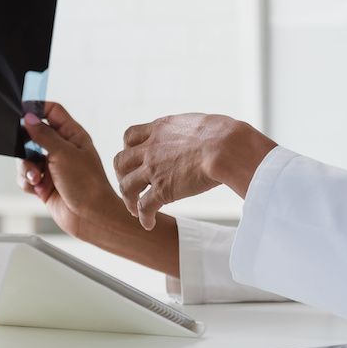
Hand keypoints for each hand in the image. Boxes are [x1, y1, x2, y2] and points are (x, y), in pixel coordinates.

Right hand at [17, 102, 126, 239]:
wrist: (90, 217)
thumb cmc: (87, 185)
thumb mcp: (63, 154)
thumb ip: (43, 135)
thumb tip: (29, 117)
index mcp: (72, 135)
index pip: (52, 111)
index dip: (37, 108)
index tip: (22, 113)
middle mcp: (62, 148)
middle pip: (33, 135)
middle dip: (26, 146)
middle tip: (27, 152)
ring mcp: (53, 166)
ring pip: (26, 158)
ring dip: (27, 169)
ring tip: (37, 179)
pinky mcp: (45, 183)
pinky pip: (26, 177)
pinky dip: (28, 182)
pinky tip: (38, 189)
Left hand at [114, 114, 276, 229]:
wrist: (226, 147)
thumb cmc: (224, 134)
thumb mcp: (199, 123)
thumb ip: (191, 131)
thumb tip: (204, 135)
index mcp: (160, 129)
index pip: (130, 135)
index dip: (129, 148)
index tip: (136, 159)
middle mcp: (151, 148)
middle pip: (120, 161)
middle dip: (122, 175)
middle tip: (131, 185)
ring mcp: (154, 169)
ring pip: (126, 186)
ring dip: (128, 199)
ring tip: (134, 209)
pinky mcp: (162, 190)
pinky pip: (144, 207)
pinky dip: (144, 217)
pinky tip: (149, 224)